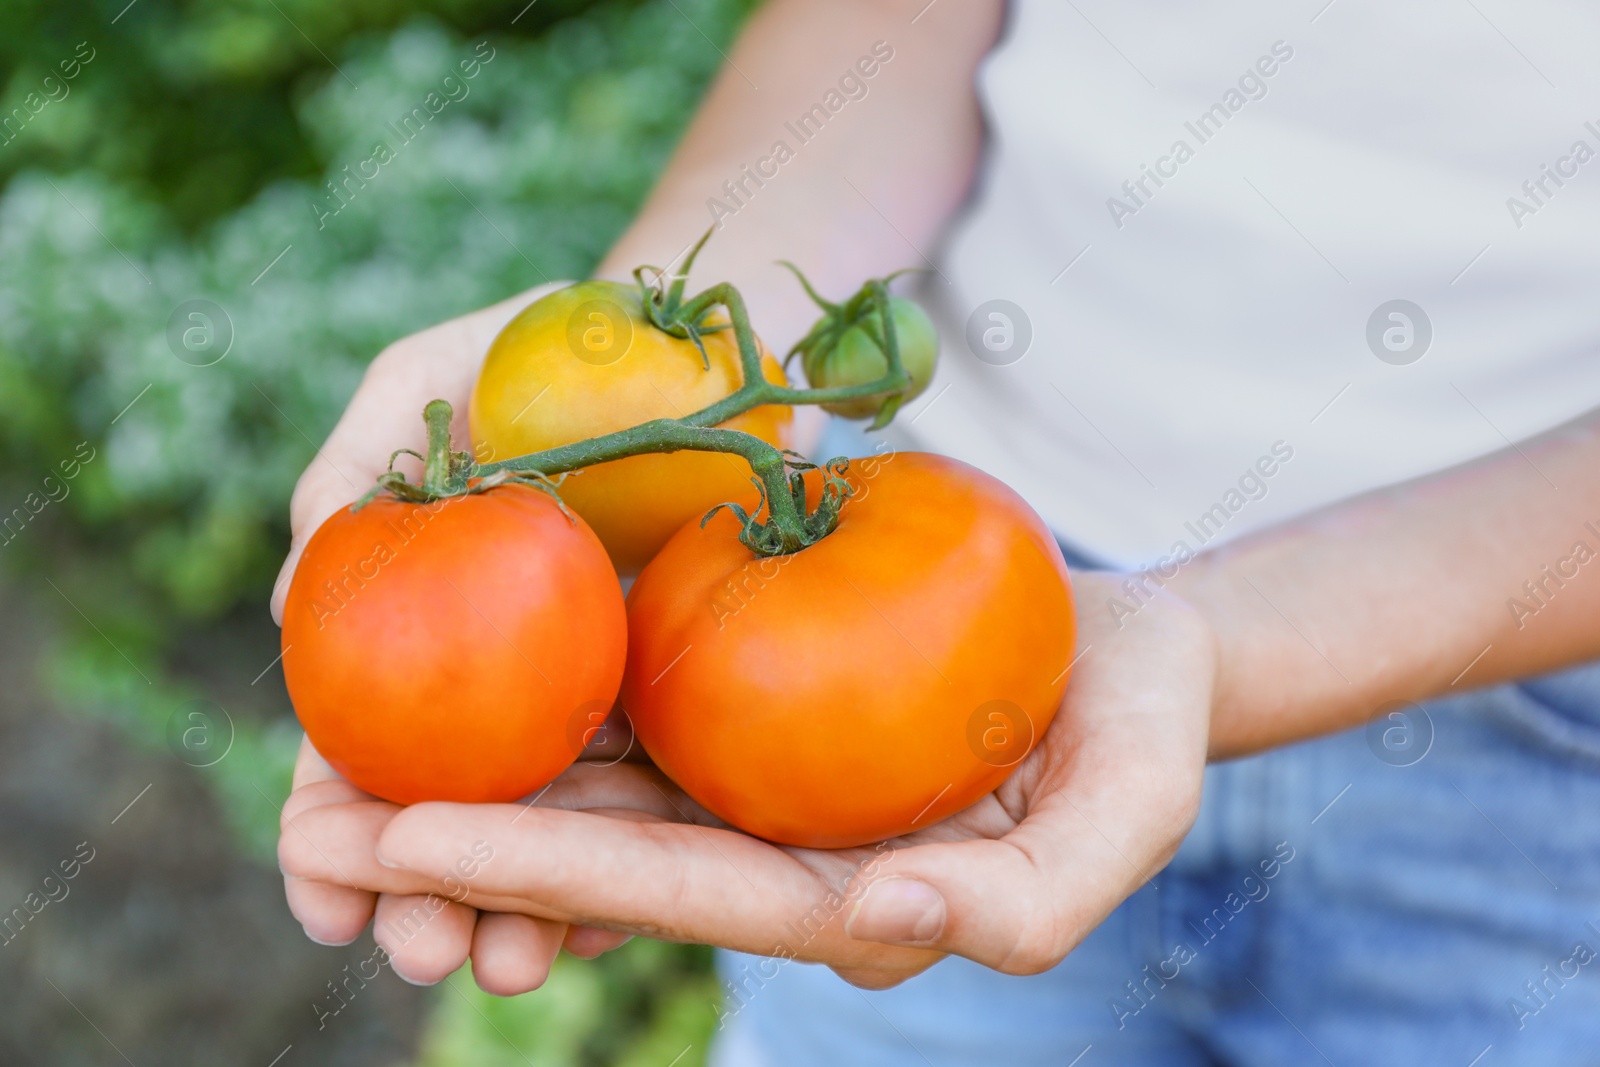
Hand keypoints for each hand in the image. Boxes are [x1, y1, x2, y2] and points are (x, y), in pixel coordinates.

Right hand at [273, 282, 641, 992]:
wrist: (693, 341)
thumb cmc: (537, 345)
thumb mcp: (424, 378)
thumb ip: (350, 475)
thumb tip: (286, 611)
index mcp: (416, 630)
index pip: (356, 755)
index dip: (331, 839)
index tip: (327, 905)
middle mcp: (496, 681)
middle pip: (452, 820)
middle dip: (429, 903)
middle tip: (432, 958)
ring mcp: (591, 694)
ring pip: (551, 829)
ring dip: (527, 910)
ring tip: (520, 964)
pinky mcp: (681, 689)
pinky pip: (656, 791)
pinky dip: (632, 860)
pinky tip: (617, 921)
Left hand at [278, 572, 1214, 989]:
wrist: (1135, 645)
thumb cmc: (1138, 735)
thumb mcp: (1126, 818)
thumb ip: (1023, 904)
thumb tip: (877, 922)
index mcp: (835, 887)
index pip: (674, 886)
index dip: (546, 867)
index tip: (415, 837)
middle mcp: (768, 834)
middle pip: (594, 843)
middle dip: (454, 839)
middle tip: (309, 821)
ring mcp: (751, 760)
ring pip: (589, 768)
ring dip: (464, 764)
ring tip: (327, 752)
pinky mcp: (749, 682)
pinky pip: (631, 684)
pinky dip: (540, 681)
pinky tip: (444, 655)